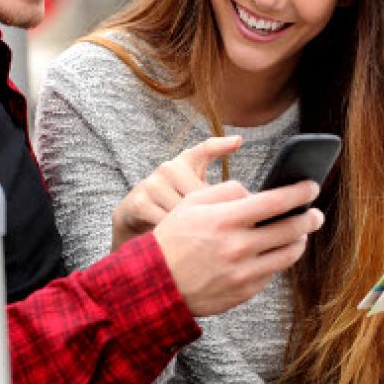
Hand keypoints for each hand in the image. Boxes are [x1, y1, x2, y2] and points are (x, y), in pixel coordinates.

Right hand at [111, 135, 242, 250]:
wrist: (134, 215)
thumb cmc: (172, 202)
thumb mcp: (194, 191)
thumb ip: (217, 191)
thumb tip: (250, 199)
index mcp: (185, 162)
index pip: (204, 149)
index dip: (221, 145)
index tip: (238, 142)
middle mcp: (168, 168)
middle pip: (200, 194)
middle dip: (210, 214)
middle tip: (215, 230)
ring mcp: (153, 184)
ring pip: (183, 211)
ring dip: (192, 229)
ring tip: (195, 237)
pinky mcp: (140, 202)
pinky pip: (166, 222)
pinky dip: (174, 236)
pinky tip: (179, 241)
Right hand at [153, 178, 323, 316]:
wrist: (155, 285)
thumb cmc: (173, 239)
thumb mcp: (191, 203)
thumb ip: (226, 191)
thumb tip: (255, 193)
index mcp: (226, 220)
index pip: (276, 201)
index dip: (300, 192)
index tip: (312, 186)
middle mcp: (239, 247)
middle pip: (291, 229)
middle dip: (310, 219)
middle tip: (316, 214)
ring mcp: (244, 273)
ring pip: (288, 254)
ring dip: (299, 241)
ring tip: (300, 233)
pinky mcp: (244, 292)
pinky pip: (272, 273)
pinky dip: (277, 260)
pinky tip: (274, 252)